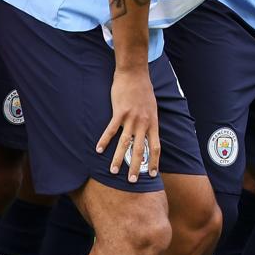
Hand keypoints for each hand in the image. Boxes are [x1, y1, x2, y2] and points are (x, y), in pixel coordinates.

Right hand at [95, 66, 159, 180]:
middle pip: (140, 149)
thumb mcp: (152, 108)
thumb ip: (149, 123)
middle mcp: (143, 123)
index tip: (152, 174)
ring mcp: (131, 118)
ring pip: (124, 143)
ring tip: (112, 172)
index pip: (155, 147)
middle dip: (136, 167)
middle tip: (132, 181)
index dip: (154, 162)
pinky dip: (104, 140)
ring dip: (118, 159)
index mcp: (153, 123)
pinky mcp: (119, 112)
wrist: (134, 73)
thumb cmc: (143, 90)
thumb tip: (148, 135)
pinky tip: (98, 150)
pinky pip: (111, 130)